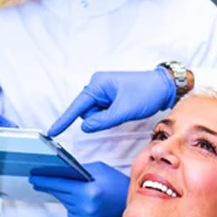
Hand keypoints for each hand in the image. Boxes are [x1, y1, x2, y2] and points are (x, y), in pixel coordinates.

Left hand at [29, 162, 129, 216]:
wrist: (133, 203)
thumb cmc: (116, 183)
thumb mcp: (99, 169)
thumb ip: (79, 170)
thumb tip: (59, 170)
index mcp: (89, 191)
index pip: (60, 184)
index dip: (45, 180)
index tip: (33, 177)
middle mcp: (86, 207)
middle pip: (61, 194)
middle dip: (51, 186)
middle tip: (38, 181)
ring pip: (66, 204)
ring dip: (66, 196)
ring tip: (73, 189)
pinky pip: (74, 214)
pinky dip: (75, 207)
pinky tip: (84, 201)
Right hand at [48, 68, 175, 136]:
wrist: (164, 86)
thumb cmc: (146, 93)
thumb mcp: (124, 110)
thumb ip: (102, 121)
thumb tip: (85, 127)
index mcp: (98, 85)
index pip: (77, 106)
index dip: (64, 120)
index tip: (52, 132)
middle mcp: (98, 86)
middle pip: (87, 112)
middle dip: (99, 118)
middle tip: (119, 113)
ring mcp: (104, 91)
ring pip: (96, 114)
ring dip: (107, 118)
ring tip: (125, 109)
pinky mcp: (111, 97)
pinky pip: (104, 112)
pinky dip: (111, 116)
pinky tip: (124, 110)